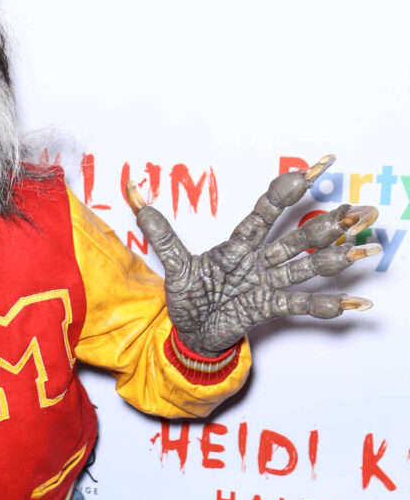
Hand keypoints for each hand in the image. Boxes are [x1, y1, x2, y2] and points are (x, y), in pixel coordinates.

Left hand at [128, 155, 377, 355]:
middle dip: (328, 224)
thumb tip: (132, 188)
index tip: (316, 166)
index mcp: (238, 244)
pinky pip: (301, 305)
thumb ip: (158, 229)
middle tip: (360, 209)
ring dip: (337, 258)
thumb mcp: (172, 262)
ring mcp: (268, 284)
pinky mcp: (269, 309)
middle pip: (296, 238)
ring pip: (306, 267)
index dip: (289, 189)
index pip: (267, 211)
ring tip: (369, 248)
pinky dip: (328, 305)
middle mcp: (259, 261)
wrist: (188, 332)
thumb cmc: (187, 295)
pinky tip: (356, 301)